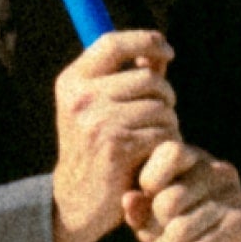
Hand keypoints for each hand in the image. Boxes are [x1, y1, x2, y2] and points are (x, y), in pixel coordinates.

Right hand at [52, 29, 176, 241]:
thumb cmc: (95, 150)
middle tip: (159, 117)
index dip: (147, 40)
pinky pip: (163, 133)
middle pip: (148, 77)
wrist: (75, 201)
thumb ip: (127, 78)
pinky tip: (152, 157)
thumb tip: (158, 51)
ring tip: (152, 140)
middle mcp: (81, 98)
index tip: (167, 50)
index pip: (113, 42)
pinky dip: (166, 146)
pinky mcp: (118, 147)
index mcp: (72, 81)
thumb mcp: (98, 107)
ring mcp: (99, 122)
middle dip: (165, 96)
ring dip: (168, 124)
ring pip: (161, 107)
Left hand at [125, 140, 240, 241]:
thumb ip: (141, 210)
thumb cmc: (190, 235)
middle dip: (153, 232)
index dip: (150, 182)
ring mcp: (233, 196)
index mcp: (195, 160)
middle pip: (168, 200)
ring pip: (180, 229)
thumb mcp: (156, 222)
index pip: (169, 152)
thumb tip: (128, 200)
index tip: (148, 207)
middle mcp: (217, 171)